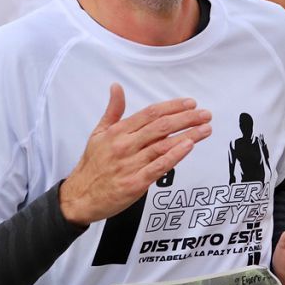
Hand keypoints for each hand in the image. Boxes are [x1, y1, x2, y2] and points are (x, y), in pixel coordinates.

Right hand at [59, 84, 211, 225]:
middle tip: (205, 114)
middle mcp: (125, 145)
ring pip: (163, 145)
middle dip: (186, 118)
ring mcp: (130, 164)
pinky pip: (158, 167)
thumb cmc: (92, 165)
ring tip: (205, 129)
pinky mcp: (135, 183)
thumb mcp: (98, 133)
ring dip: (187, 135)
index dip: (172, 107)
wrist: (79, 197)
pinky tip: (188, 147)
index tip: (190, 103)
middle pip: (160, 127)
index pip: (150, 113)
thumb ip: (113, 110)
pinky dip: (174, 156)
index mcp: (118, 132)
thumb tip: (116, 87)